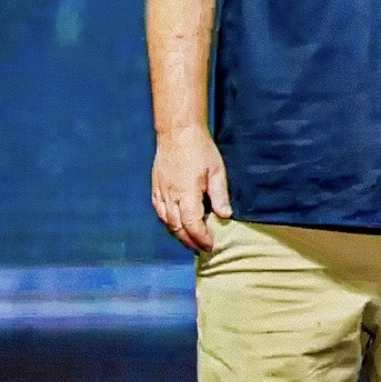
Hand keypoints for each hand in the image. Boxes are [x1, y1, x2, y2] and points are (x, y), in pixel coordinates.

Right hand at [150, 125, 231, 252]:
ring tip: (192, 241)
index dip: (201, 238)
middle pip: (177, 228)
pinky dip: (168, 223)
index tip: (210, 245)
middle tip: (202, 249)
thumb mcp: (216, 170)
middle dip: (190, 241)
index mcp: (187, 193)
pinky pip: (160, 213)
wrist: (177, 132)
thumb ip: (219, 194)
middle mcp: (170, 196)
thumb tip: (225, 215)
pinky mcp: (155, 189)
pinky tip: (177, 226)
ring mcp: (160, 193)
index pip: (192, 224)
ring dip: (179, 235)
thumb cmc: (200, 149)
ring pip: (167, 222)